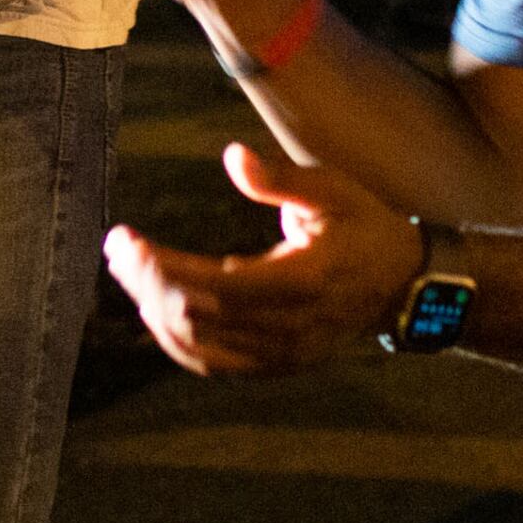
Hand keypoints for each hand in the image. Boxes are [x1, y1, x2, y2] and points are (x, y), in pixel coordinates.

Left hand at [104, 142, 417, 375]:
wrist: (404, 286)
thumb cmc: (365, 227)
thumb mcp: (333, 190)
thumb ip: (281, 178)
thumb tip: (233, 157)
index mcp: (304, 282)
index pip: (212, 286)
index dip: (160, 267)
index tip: (126, 238)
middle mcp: (290, 329)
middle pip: (195, 318)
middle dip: (146, 283)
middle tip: (117, 249)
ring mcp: (283, 355)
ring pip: (197, 347)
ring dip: (153, 310)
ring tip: (128, 272)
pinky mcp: (276, 365)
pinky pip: (213, 365)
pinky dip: (176, 341)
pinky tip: (153, 310)